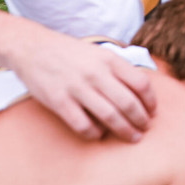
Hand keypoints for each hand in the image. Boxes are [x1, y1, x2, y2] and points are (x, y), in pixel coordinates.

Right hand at [9, 35, 157, 141]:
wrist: (32, 48)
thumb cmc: (69, 53)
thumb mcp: (99, 52)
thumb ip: (118, 68)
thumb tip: (141, 89)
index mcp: (109, 60)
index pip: (141, 83)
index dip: (150, 101)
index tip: (152, 111)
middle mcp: (96, 73)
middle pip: (128, 104)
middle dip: (141, 120)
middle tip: (145, 129)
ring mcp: (77, 88)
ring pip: (110, 116)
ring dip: (125, 130)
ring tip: (132, 137)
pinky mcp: (59, 101)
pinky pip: (83, 125)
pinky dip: (95, 133)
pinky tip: (100, 134)